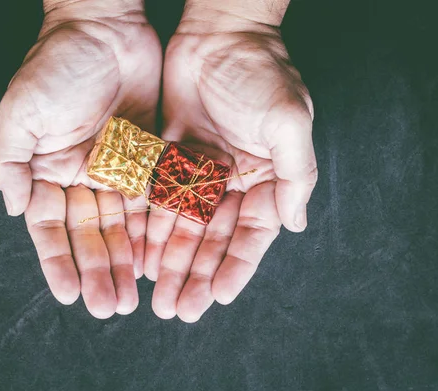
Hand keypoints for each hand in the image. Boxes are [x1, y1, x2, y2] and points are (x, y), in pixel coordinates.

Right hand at [0, 0, 161, 318]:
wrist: (105, 27)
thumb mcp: (20, 112)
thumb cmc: (56, 64)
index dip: (59, 262)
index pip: (52, 228)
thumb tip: (16, 212)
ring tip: (131, 298)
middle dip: (98, 270)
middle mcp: (82, 176)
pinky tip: (156, 260)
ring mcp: (117, 169)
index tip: (69, 295)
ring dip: (126, 261)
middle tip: (107, 308)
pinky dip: (152, 231)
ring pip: (122, 225)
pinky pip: (151, 200)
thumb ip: (10, 163)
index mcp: (49, 170)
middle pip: (91, 233)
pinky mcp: (148, 157)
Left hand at [145, 7, 316, 321]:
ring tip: (157, 296)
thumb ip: (296, 175)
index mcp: (265, 178)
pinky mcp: (171, 160)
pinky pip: (158, 201)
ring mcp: (201, 173)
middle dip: (196, 275)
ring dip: (171, 262)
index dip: (235, 267)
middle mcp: (233, 182)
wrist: (219, 33)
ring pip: (183, 227)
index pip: (252, 235)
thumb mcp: (289, 121)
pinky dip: (150, 229)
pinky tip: (140, 256)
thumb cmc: (262, 72)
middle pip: (213, 239)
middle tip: (179, 310)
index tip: (217, 296)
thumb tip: (297, 225)